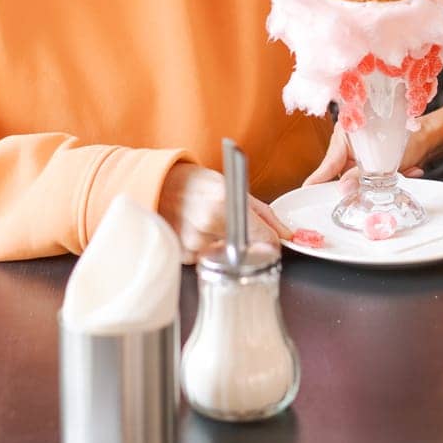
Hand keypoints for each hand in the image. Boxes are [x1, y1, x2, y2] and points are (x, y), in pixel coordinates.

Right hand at [157, 162, 291, 263]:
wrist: (158, 186)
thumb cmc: (195, 183)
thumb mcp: (232, 187)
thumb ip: (263, 214)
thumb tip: (285, 233)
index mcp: (222, 206)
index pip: (262, 237)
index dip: (270, 241)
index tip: (270, 240)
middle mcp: (206, 228)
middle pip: (245, 248)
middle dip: (244, 240)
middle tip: (228, 223)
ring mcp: (192, 244)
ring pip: (226, 256)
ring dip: (225, 245)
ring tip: (210, 226)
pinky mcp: (183, 257)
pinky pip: (208, 259)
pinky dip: (208, 250)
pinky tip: (198, 233)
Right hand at [302, 96, 442, 186]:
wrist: (432, 135)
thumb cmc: (410, 137)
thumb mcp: (383, 159)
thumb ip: (360, 176)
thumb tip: (343, 190)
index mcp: (345, 137)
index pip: (328, 164)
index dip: (317, 180)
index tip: (306, 193)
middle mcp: (350, 146)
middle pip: (344, 175)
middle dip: (364, 184)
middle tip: (375, 186)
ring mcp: (361, 155)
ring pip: (362, 179)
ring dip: (382, 180)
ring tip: (405, 168)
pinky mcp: (373, 163)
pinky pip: (374, 178)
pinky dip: (391, 178)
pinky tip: (410, 169)